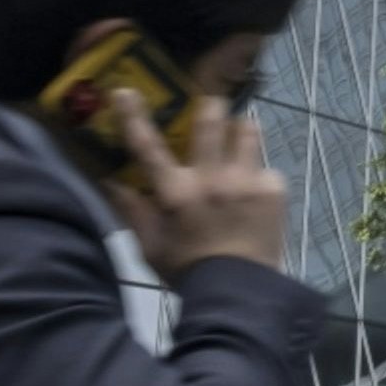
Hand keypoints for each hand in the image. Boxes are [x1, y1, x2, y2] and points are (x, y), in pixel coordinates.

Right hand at [105, 88, 289, 281]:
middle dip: (210, 107)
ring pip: (247, 130)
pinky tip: (256, 199)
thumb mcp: (151, 248)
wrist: (240, 293)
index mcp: (176, 193)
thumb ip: (133, 213)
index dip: (133, 117)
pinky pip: (266, 168)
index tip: (124, 91)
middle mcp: (211, 178)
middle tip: (210, 112)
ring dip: (240, 134)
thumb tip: (111, 182)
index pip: (148, 147)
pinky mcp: (274, 188)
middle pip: (212, 118)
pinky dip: (259, 178)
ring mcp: (246, 180)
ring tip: (239, 149)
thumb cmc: (188, 271)